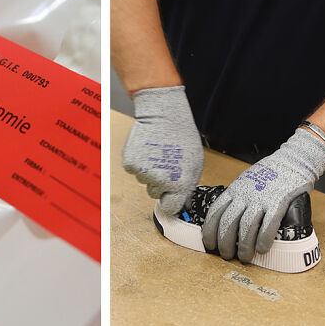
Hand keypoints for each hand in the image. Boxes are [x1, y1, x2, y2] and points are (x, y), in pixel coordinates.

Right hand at [122, 86, 203, 213]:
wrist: (163, 117)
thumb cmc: (182, 138)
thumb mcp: (194, 164)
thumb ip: (187, 186)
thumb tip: (182, 202)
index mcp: (179, 185)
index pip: (170, 208)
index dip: (169, 202)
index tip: (169, 197)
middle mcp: (159, 182)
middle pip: (154, 194)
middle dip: (159, 183)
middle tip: (165, 165)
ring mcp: (143, 173)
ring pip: (143, 181)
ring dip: (149, 171)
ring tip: (157, 153)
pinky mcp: (130, 163)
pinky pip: (133, 170)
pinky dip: (138, 162)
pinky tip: (147, 150)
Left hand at [203, 128, 324, 262]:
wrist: (290, 162)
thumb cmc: (265, 176)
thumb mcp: (242, 184)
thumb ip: (235, 199)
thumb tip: (225, 220)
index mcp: (233, 191)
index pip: (215, 212)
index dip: (210, 230)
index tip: (209, 244)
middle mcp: (243, 196)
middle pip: (228, 222)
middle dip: (224, 242)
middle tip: (226, 256)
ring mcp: (260, 199)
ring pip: (246, 225)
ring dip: (244, 245)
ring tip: (244, 257)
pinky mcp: (277, 202)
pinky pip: (268, 223)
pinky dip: (264, 238)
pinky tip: (262, 249)